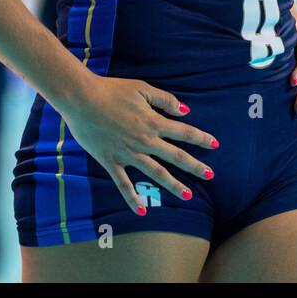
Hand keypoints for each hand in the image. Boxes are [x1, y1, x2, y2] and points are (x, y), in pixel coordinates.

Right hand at [56, 74, 218, 214]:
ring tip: (188, 195)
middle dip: (194, 166)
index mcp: (153, 122)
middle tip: (210, 175)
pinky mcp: (110, 161)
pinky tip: (141, 209)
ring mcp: (128, 153)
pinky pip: (123, 183)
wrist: (81, 99)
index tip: (215, 144)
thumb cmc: (111, 90)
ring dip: (173, 184)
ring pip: (155, 173)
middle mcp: (144, 141)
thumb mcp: (142, 88)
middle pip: (175, 156)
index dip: (200, 138)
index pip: (183, 132)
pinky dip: (132, 197)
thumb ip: (165, 100)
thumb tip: (185, 111)